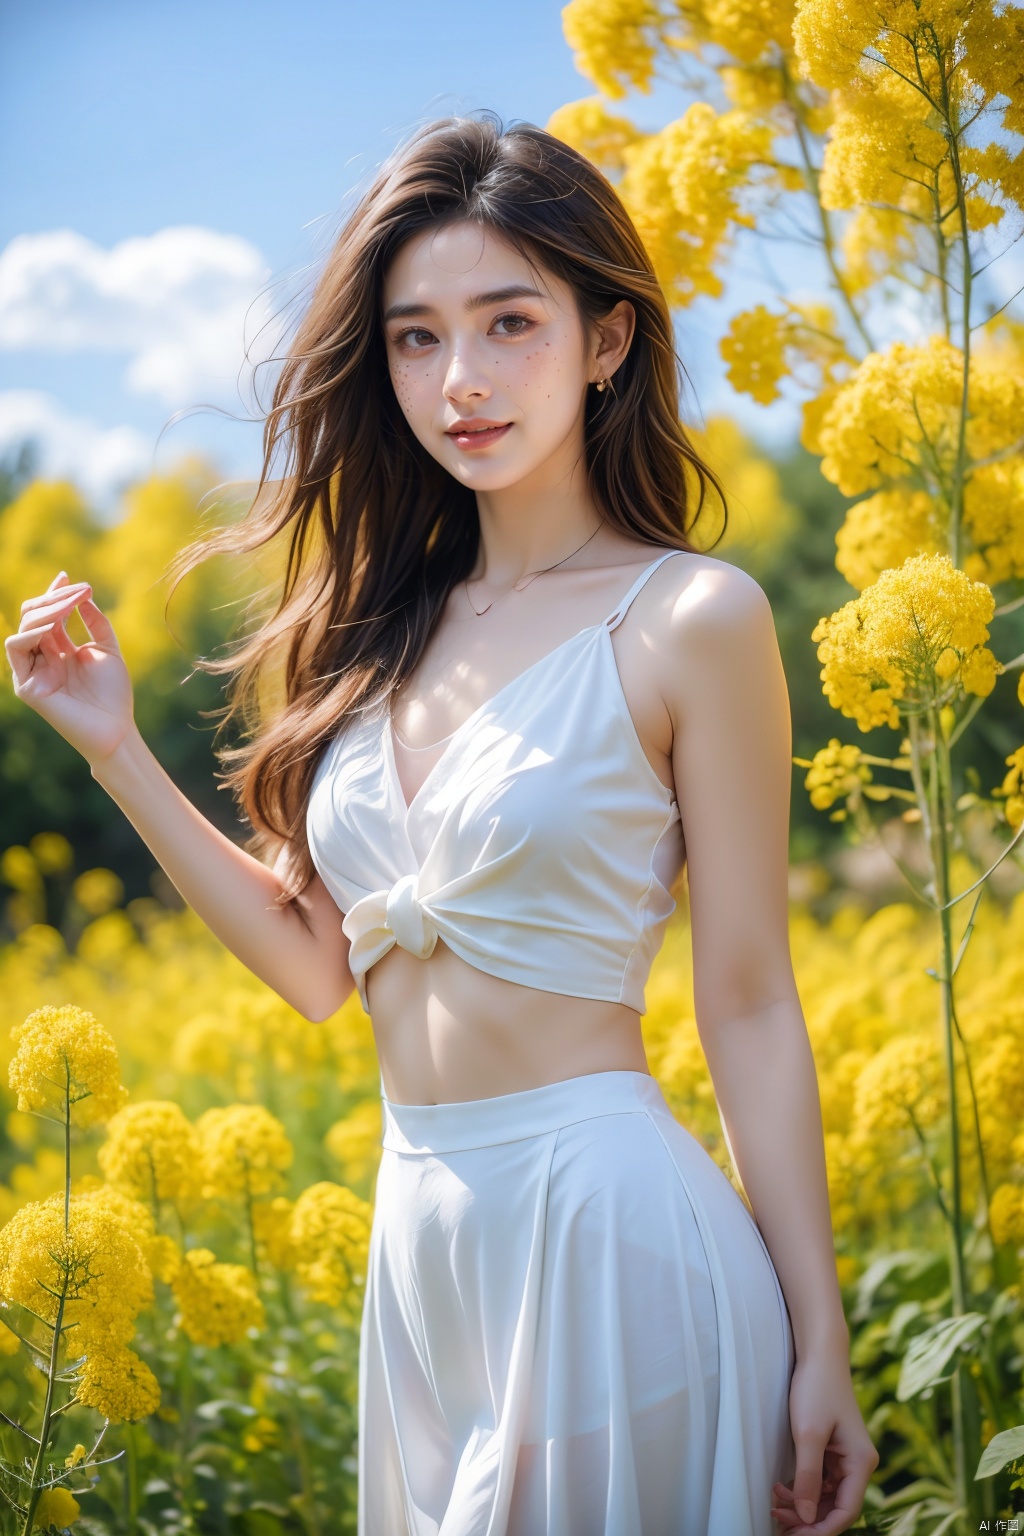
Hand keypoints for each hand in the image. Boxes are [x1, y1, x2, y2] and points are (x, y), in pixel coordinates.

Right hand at [4, 571, 135, 766]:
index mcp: (59, 649)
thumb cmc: (114, 694)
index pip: (48, 614)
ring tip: (69, 604)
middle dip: (53, 598)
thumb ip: (96, 623)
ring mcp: (32, 670)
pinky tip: (52, 626)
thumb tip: (83, 596)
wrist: (116, 728)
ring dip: (46, 610)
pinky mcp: (26, 685)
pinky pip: (17, 648)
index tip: (68, 576)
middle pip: (34, 616)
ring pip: (24, 627)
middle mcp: (43, 657)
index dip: (54, 593)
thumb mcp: (107, 650)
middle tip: (78, 589)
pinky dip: (31, 632)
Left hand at [771, 1350, 879, 1533]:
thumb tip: (807, 1517)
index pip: (846, 1512)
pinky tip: (781, 1489)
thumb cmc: (816, 1388)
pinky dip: (803, 1489)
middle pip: (836, 1508)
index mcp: (861, 1463)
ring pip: (827, 1497)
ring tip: (775, 1506)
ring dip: (803, 1506)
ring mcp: (845, 1458)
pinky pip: (821, 1482)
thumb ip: (808, 1477)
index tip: (794, 1535)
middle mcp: (858, 1464)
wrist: (818, 1353)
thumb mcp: (808, 1434)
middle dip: (808, 1519)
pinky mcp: (833, 1451)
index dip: (821, 1529)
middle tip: (777, 1521)